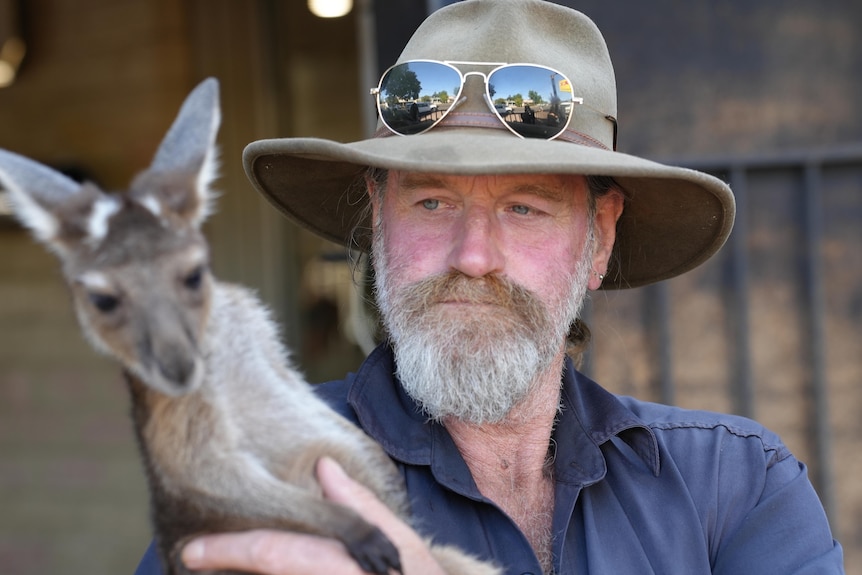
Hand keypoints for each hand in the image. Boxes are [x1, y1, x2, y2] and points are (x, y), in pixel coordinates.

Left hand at [181, 457, 446, 574]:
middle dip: (224, 565)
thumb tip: (323, 467)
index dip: (226, 551)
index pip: (270, 554)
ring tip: (210, 566)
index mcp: (334, 563)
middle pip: (263, 571)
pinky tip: (239, 572)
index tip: (191, 551)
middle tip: (191, 560)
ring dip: (238, 574)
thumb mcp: (397, 542)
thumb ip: (357, 506)